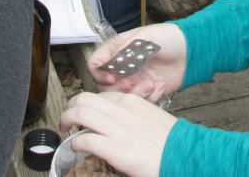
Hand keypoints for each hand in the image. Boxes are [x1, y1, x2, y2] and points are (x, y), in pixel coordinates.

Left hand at [60, 92, 175, 176]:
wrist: (184, 154)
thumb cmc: (170, 140)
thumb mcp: (151, 115)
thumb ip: (135, 111)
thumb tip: (121, 118)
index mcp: (131, 101)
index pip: (99, 95)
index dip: (86, 103)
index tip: (82, 111)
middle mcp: (121, 111)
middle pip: (83, 99)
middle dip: (69, 107)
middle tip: (66, 117)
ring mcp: (117, 129)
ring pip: (79, 114)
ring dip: (66, 120)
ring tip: (64, 128)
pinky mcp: (115, 149)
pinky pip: (85, 140)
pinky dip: (75, 143)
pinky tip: (76, 147)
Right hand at [87, 24, 186, 94]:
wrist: (191, 51)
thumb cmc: (169, 37)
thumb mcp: (143, 37)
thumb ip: (123, 49)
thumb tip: (107, 62)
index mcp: (117, 50)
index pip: (96, 64)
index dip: (99, 74)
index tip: (111, 78)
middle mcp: (122, 67)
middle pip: (104, 86)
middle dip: (115, 90)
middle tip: (128, 86)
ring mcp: (134, 81)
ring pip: (121, 98)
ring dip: (135, 95)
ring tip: (151, 85)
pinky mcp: (146, 92)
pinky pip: (141, 103)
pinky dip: (149, 99)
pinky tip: (159, 87)